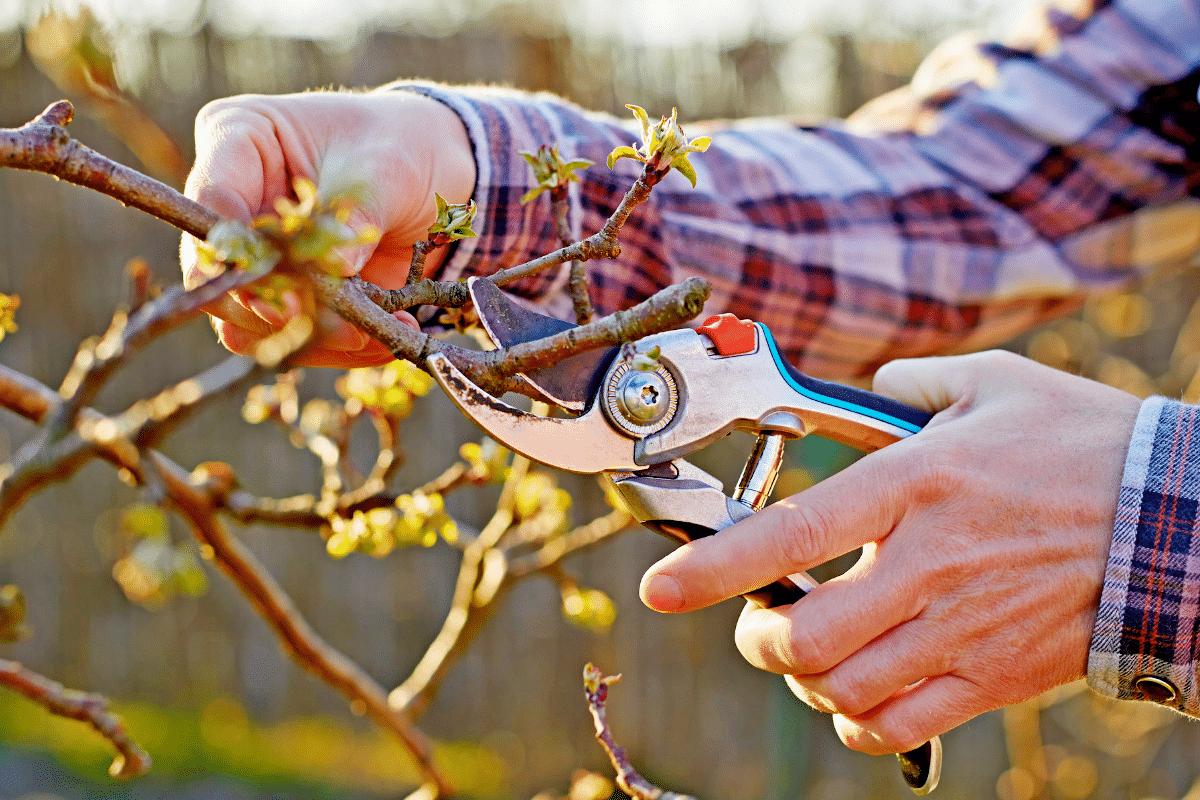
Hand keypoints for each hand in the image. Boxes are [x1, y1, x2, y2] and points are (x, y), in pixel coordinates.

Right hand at [180, 90, 475, 366]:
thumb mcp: (388, 169)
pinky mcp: (286, 297)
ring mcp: (255, 257)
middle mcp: (233, 204)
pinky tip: (382, 338)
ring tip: (372, 335)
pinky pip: (289, 340)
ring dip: (309, 340)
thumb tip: (336, 267)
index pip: (211, 202)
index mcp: (238, 139)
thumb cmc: (401, 147)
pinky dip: (335, 349)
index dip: (237, 256)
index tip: (279, 293)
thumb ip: (356, 213)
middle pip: (216, 278)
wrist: (433, 177)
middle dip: (279, 312)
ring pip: (246, 322)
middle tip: (342, 326)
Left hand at [639, 350, 1140, 753]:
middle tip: (759, 622)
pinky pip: (902, 726)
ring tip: (808, 655)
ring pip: (845, 690)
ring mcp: (961, 629)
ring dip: (805, 681)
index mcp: (916, 485)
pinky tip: (856, 696)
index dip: (715, 565)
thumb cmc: (1082, 444)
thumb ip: (911, 386)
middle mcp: (928, 564)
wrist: (1177, 518)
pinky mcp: (993, 675)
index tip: (662, 586)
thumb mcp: (994, 384)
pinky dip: (859, 724)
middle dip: (759, 639)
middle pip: (807, 637)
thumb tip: (867, 394)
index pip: (794, 534)